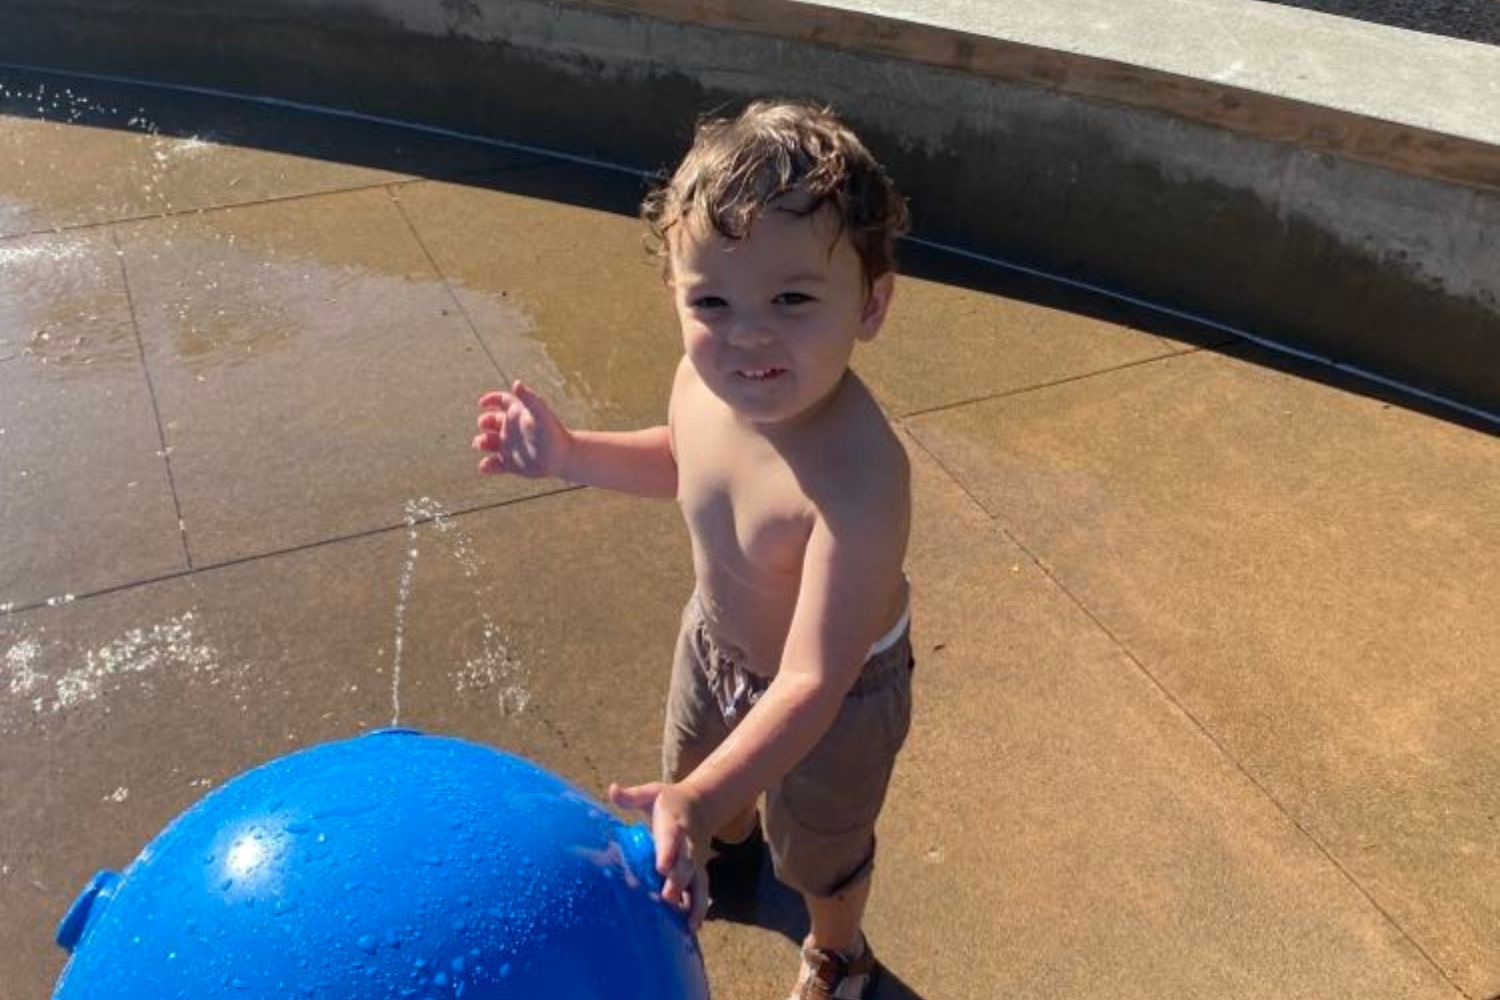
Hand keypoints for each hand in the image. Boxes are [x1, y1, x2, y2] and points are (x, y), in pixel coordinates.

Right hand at [473, 381, 571, 478]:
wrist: (564, 457)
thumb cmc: (553, 432)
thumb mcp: (540, 414)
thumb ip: (529, 399)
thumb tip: (517, 382)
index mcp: (518, 414)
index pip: (501, 400)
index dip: (490, 399)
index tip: (482, 403)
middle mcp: (512, 429)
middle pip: (490, 421)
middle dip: (484, 422)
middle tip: (484, 425)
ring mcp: (510, 446)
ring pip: (488, 442)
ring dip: (481, 442)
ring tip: (481, 443)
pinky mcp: (511, 464)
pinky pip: (493, 465)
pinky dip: (487, 466)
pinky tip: (486, 465)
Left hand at [608, 780, 710, 930]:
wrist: (701, 805)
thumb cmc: (667, 800)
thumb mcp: (651, 792)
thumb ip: (631, 796)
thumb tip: (612, 789)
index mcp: (675, 823)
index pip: (672, 837)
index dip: (668, 851)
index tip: (661, 866)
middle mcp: (689, 845)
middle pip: (686, 864)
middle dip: (678, 882)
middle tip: (668, 899)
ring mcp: (696, 861)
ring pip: (698, 882)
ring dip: (694, 902)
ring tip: (689, 925)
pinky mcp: (698, 873)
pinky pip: (700, 892)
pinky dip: (698, 909)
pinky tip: (691, 929)